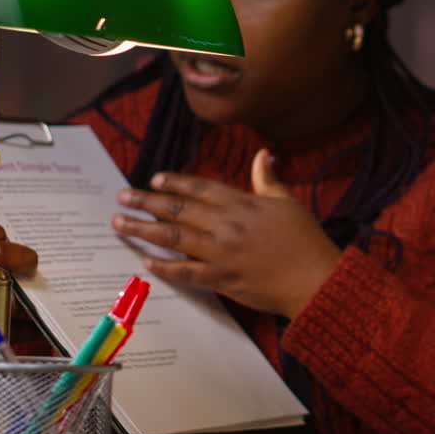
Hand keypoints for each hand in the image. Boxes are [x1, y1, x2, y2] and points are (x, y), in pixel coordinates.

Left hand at [111, 149, 339, 318]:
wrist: (314, 279)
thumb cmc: (305, 239)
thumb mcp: (288, 202)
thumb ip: (267, 179)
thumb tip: (262, 154)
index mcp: (241, 204)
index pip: (200, 188)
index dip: (175, 183)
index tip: (154, 179)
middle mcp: (225, 226)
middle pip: (178, 211)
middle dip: (146, 202)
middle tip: (122, 198)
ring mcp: (220, 254)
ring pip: (173, 239)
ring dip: (143, 230)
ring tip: (120, 224)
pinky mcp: (220, 279)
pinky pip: (185, 272)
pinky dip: (164, 267)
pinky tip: (146, 261)